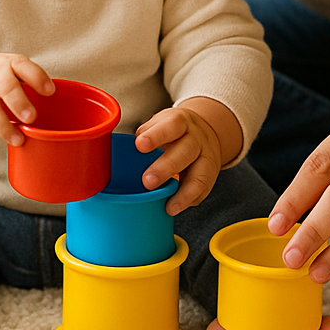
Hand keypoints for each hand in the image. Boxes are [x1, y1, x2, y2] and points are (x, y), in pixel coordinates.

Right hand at [0, 54, 54, 145]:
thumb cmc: (4, 81)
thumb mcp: (17, 76)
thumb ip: (34, 88)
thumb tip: (67, 108)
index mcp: (11, 64)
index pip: (24, 66)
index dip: (37, 78)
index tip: (50, 91)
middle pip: (6, 86)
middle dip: (19, 102)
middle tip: (32, 117)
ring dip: (5, 124)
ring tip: (19, 138)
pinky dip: (0, 131)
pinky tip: (12, 138)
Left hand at [134, 97, 238, 214]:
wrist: (206, 131)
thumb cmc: (174, 131)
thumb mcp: (160, 124)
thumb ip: (144, 135)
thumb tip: (118, 151)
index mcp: (181, 122)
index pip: (171, 126)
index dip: (156, 136)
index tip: (139, 145)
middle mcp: (196, 139)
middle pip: (185, 152)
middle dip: (166, 168)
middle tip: (147, 181)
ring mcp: (206, 157)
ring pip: (199, 175)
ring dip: (183, 193)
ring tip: (169, 207)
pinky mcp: (210, 175)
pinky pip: (203, 190)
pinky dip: (189, 200)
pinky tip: (175, 207)